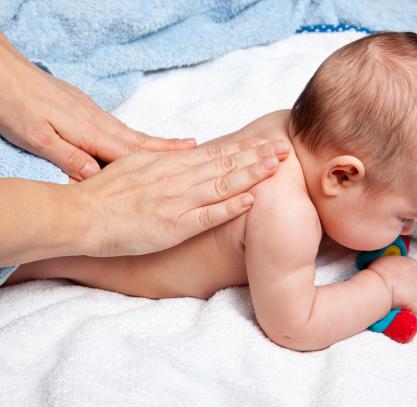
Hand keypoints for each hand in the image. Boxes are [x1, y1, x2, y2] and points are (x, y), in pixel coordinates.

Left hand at [0, 33, 192, 180]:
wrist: (4, 74)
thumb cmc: (16, 105)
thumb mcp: (37, 137)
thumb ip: (69, 158)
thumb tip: (97, 176)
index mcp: (91, 132)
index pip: (132, 152)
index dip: (161, 159)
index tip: (188, 162)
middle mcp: (99, 123)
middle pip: (140, 140)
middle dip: (169, 148)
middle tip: (196, 150)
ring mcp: (94, 115)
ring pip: (131, 134)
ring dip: (157, 143)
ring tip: (180, 147)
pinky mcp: (86, 112)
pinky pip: (119, 129)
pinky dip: (137, 138)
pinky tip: (139, 143)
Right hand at [74, 137, 289, 256]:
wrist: (83, 215)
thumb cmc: (107, 191)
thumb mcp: (137, 161)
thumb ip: (167, 154)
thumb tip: (194, 146)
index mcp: (171, 164)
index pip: (216, 152)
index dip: (244, 147)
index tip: (266, 141)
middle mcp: (178, 179)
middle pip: (225, 164)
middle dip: (257, 156)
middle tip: (285, 148)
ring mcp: (177, 202)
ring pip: (221, 184)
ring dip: (251, 174)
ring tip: (276, 166)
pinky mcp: (173, 226)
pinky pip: (206, 215)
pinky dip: (229, 206)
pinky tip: (251, 199)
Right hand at [368, 256, 416, 313]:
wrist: (377, 285)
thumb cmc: (376, 272)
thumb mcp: (384, 261)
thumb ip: (392, 265)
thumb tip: (390, 268)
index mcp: (408, 262)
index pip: (414, 264)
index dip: (409, 270)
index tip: (402, 274)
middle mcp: (415, 274)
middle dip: (413, 282)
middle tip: (402, 286)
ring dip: (416, 293)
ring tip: (406, 297)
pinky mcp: (413, 301)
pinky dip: (412, 308)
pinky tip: (404, 308)